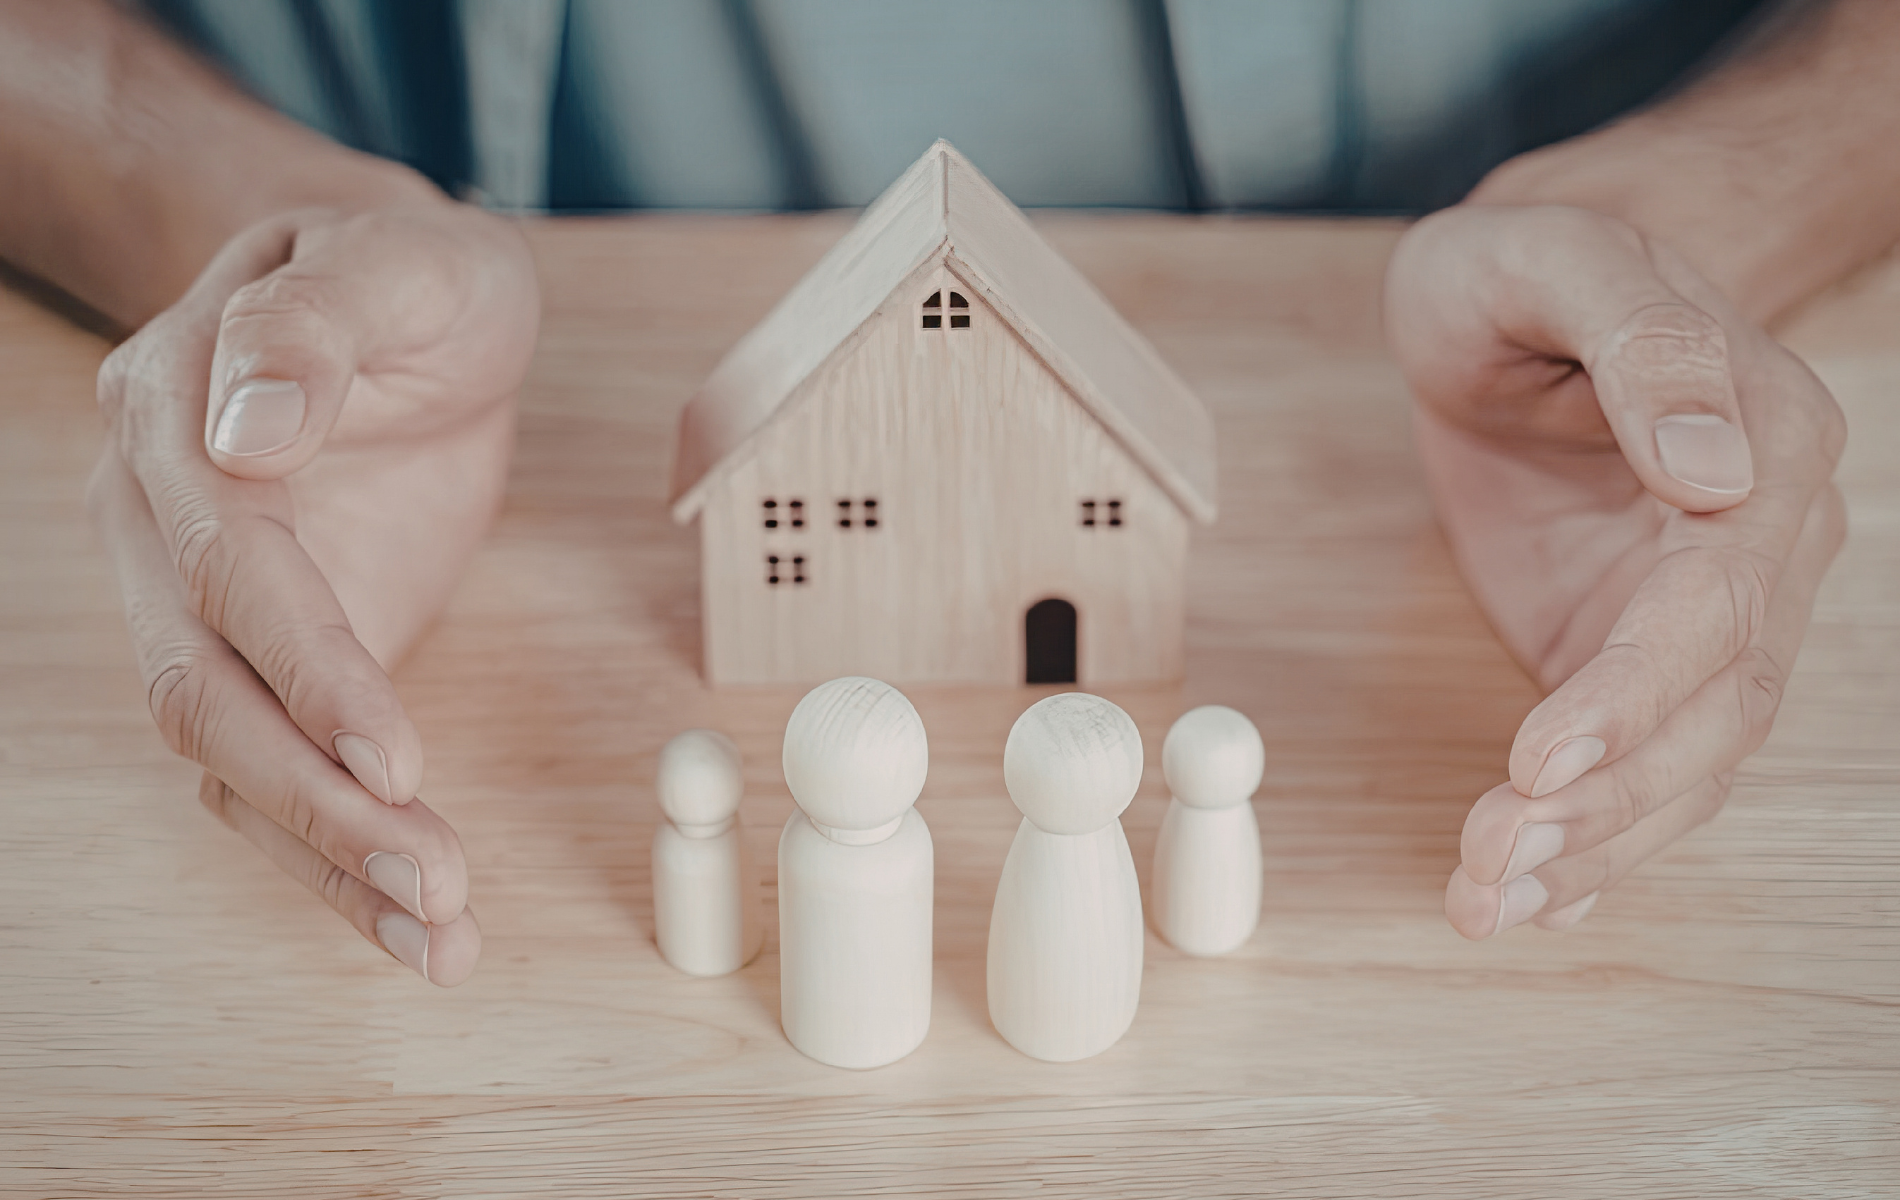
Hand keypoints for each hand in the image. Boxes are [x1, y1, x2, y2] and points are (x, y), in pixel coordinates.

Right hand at [88, 199, 538, 981]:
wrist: (403, 310)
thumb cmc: (409, 279)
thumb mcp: (394, 263)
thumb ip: (314, 330)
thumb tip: (245, 431)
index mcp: (175, 421)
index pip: (230, 571)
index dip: (310, 671)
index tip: (395, 761)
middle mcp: (158, 529)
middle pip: (206, 696)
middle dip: (317, 805)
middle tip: (436, 883)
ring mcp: (198, 606)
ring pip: (230, 762)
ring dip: (330, 861)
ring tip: (440, 936)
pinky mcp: (264, 660)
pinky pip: (276, 775)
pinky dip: (340, 855)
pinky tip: (419, 922)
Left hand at [1383, 205, 1845, 937]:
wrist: (1517, 294)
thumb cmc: (1527, 266)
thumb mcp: (1556, 257)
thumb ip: (1645, 343)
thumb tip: (1715, 469)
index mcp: (1762, 445)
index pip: (1716, 599)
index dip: (1635, 689)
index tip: (1544, 756)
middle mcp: (1757, 545)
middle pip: (1708, 705)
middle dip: (1607, 797)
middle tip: (1496, 859)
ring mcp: (1702, 610)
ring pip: (1683, 757)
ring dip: (1594, 844)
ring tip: (1489, 899)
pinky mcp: (1634, 648)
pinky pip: (1640, 760)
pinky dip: (1592, 839)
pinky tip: (1531, 898)